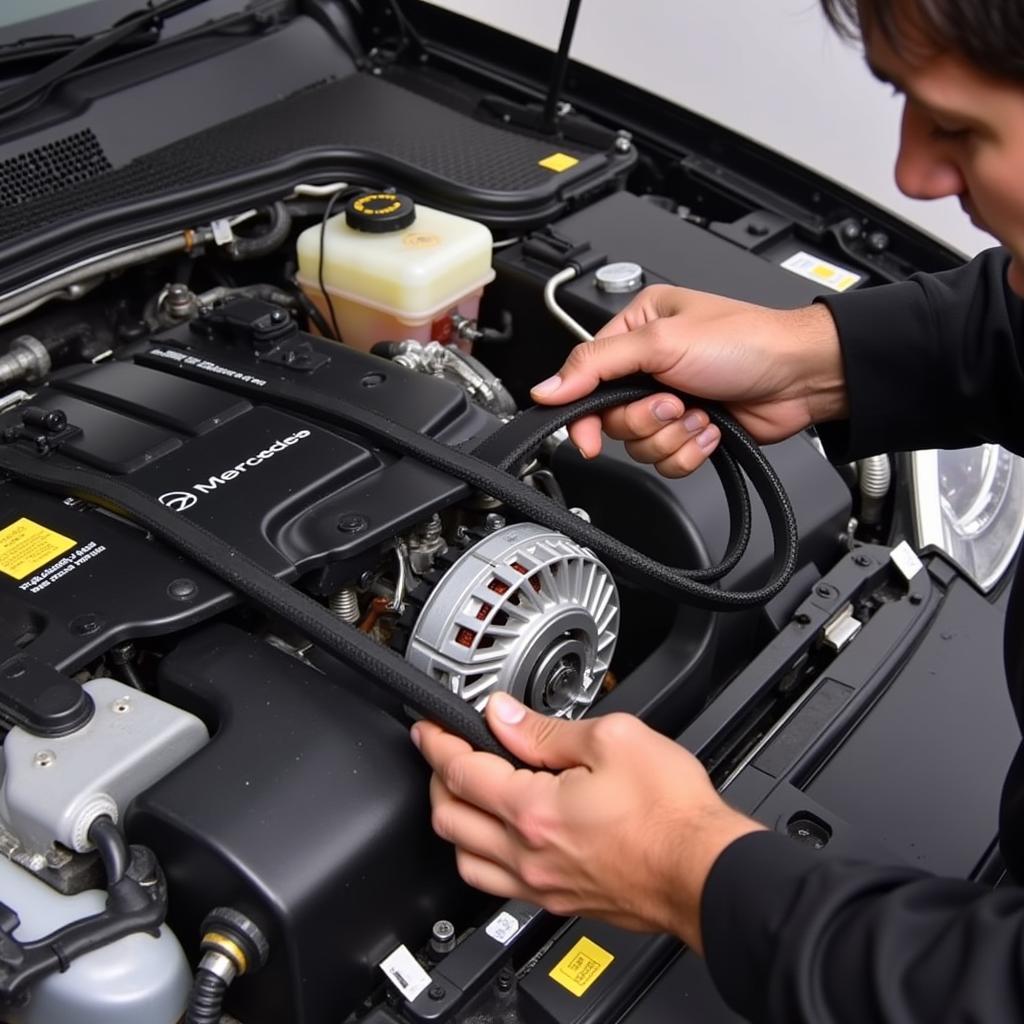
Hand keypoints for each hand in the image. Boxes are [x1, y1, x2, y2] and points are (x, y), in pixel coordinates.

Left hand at [411, 693, 762, 952]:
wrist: (707, 871)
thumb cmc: (671, 813)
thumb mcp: (613, 739)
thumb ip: (547, 729)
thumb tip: (503, 716)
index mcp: (533, 811)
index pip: (460, 773)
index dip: (437, 743)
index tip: (429, 727)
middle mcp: (528, 855)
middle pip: (450, 820)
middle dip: (436, 780)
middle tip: (443, 753)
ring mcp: (542, 885)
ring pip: (465, 862)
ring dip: (454, 823)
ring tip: (464, 794)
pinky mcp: (561, 901)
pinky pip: (498, 885)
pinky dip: (481, 857)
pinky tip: (498, 838)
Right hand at [530, 285, 846, 476]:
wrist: (802, 376)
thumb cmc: (747, 342)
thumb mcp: (661, 342)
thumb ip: (596, 364)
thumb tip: (547, 388)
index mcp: (635, 331)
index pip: (585, 379)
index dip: (584, 413)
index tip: (587, 436)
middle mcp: (650, 366)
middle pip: (612, 420)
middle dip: (647, 420)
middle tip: (674, 402)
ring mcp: (671, 402)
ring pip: (639, 446)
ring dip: (673, 436)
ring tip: (701, 412)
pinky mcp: (691, 432)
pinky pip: (668, 461)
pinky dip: (691, 451)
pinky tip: (712, 428)